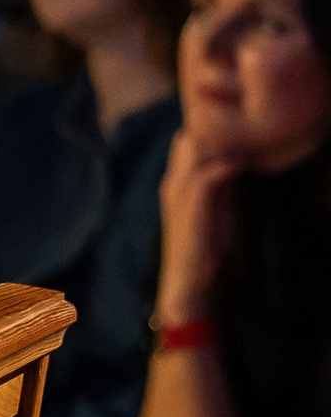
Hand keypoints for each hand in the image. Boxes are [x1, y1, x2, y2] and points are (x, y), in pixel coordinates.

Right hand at [155, 130, 238, 325]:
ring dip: (221, 147)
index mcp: (175, 185)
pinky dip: (224, 167)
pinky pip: (205, 176)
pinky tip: (240, 166)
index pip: (185, 145)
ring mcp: (178, 194)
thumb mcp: (213, 213)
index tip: (236, 140)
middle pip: (187, 141)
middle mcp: (172, 184)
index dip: (210, 137)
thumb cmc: (202, 250)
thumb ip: (220, 189)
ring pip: (193, 152)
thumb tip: (237, 167)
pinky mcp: (190, 207)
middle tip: (242, 140)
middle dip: (215, 136)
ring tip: (244, 148)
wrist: (187, 280)